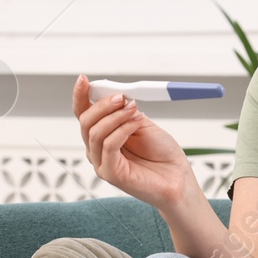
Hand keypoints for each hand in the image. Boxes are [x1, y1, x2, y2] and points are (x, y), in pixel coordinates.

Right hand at [71, 75, 196, 209]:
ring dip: (115, 116)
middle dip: (102, 105)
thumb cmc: (161, 153)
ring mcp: (102, 163)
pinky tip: (136, 123)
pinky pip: (109, 145)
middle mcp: (98, 150)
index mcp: (103, 135)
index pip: (83, 113)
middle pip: (85, 121)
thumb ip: (125, 111)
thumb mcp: (141, 123)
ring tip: (134, 109)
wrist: (177, 178)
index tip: (83, 79)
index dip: (80, 96)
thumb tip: (114, 95)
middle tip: (121, 97)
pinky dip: (122, 130)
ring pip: (95, 133)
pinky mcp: (110, 174)